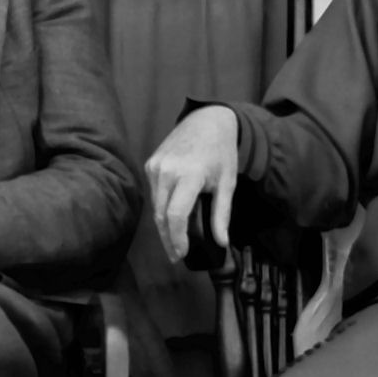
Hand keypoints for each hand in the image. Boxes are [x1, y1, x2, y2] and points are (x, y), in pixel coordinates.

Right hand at [144, 105, 241, 263]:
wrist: (207, 120)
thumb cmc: (221, 152)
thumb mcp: (227, 183)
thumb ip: (222, 214)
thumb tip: (221, 242)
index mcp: (189, 175)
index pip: (176, 215)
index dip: (177, 238)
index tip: (182, 254)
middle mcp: (167, 170)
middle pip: (161, 215)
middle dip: (168, 238)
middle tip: (176, 256)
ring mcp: (155, 166)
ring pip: (155, 206)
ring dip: (162, 226)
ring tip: (173, 241)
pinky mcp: (150, 164)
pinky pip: (153, 193)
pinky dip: (160, 208)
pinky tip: (170, 217)